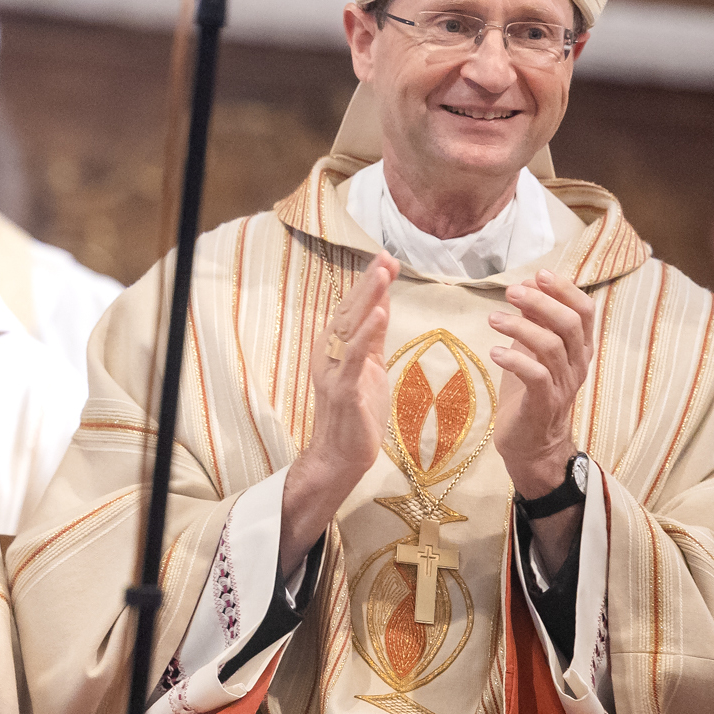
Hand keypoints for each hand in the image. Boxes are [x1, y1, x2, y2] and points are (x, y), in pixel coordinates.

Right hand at [280, 253, 395, 575]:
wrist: (340, 456)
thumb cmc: (356, 414)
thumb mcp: (370, 369)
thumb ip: (373, 339)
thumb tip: (381, 306)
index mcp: (335, 347)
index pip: (353, 308)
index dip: (368, 283)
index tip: (385, 259)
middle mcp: (329, 353)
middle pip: (350, 311)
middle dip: (368, 283)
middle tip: (384, 257)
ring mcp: (333, 370)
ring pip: (350, 327)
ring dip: (367, 299)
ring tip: (383, 274)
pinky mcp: (343, 389)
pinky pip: (354, 357)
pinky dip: (366, 334)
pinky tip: (379, 315)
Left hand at [489, 271, 595, 562]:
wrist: (532, 445)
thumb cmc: (530, 392)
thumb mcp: (533, 351)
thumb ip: (535, 322)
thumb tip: (527, 285)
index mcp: (578, 349)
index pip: (585, 311)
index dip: (564, 289)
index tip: (538, 275)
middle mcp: (577, 365)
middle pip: (570, 323)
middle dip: (541, 302)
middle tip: (511, 292)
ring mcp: (563, 386)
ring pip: (551, 347)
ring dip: (520, 326)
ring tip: (493, 318)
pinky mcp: (543, 405)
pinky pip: (536, 376)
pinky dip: (515, 359)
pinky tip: (495, 351)